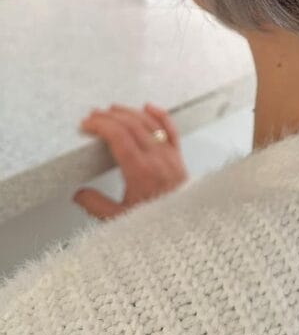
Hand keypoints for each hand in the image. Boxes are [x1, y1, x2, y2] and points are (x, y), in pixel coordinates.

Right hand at [74, 102, 187, 219]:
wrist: (184, 228)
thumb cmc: (154, 224)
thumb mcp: (119, 220)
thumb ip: (96, 206)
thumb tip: (78, 193)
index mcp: (141, 172)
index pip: (119, 137)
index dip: (101, 126)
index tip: (86, 124)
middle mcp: (157, 159)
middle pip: (132, 126)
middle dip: (110, 117)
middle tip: (93, 115)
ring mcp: (170, 155)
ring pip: (150, 123)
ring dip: (129, 113)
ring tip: (112, 110)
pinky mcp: (178, 157)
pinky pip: (170, 129)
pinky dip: (159, 115)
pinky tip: (148, 107)